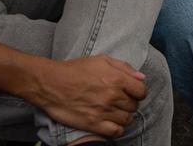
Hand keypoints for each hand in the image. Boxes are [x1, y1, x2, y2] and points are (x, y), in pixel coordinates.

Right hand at [28, 55, 146, 139]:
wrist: (51, 83)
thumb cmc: (75, 69)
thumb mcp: (101, 60)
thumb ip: (124, 67)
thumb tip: (141, 77)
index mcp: (117, 79)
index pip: (141, 91)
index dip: (138, 92)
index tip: (132, 93)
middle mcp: (112, 96)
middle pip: (134, 106)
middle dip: (129, 104)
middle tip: (120, 102)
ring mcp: (103, 111)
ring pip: (127, 120)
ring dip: (124, 116)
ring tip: (115, 112)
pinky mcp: (93, 124)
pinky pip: (115, 132)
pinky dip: (117, 129)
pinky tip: (111, 123)